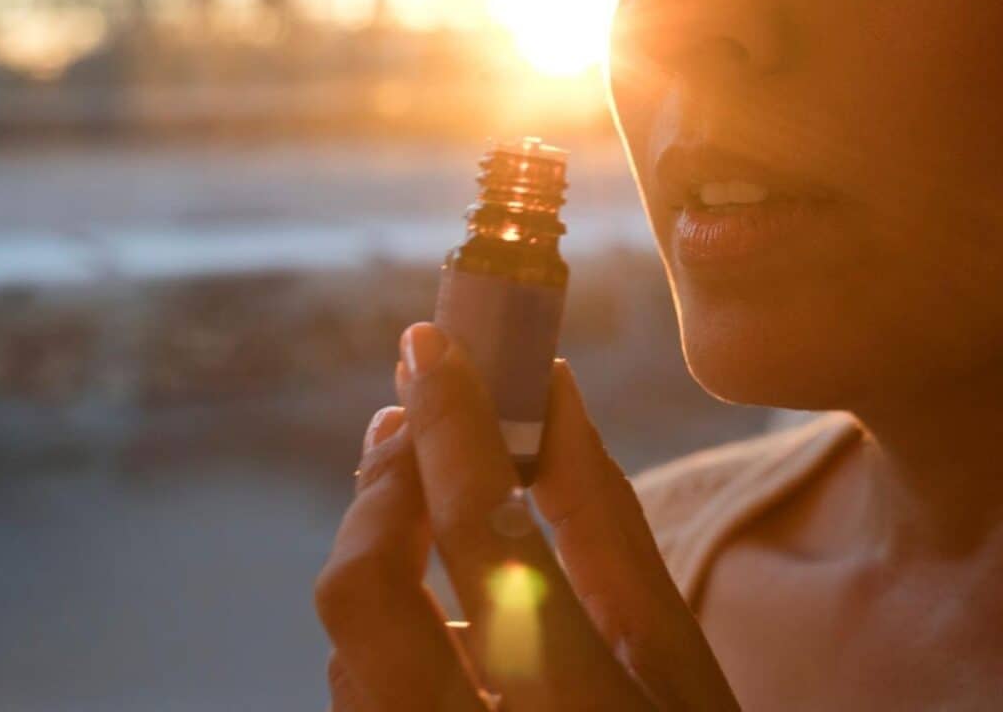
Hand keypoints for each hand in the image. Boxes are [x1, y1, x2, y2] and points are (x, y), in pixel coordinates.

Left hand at [316, 323, 739, 710]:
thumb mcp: (673, 653)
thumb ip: (605, 517)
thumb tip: (551, 389)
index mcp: (579, 707)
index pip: (487, 536)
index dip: (453, 425)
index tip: (429, 345)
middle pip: (366, 593)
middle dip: (382, 486)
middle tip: (412, 417)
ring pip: (346, 643)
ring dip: (376, 544)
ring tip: (419, 482)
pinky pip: (357, 688)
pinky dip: (383, 616)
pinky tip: (430, 590)